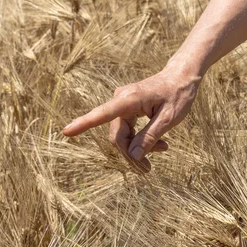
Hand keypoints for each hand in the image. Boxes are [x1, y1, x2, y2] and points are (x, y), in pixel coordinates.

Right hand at [62, 66, 200, 170]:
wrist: (181, 77)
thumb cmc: (178, 95)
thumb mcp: (168, 119)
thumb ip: (149, 138)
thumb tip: (132, 157)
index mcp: (129, 99)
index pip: (102, 114)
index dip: (83, 124)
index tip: (66, 132)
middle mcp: (121, 100)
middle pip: (117, 135)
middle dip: (130, 153)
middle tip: (148, 169)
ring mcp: (122, 104)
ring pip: (122, 135)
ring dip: (138, 147)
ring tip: (163, 149)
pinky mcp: (126, 108)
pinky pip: (127, 130)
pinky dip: (140, 139)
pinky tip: (159, 145)